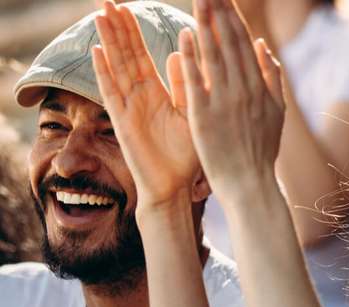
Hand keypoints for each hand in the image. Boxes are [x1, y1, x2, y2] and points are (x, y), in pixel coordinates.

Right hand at [92, 1, 199, 212]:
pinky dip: (104, 72)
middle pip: (125, 56)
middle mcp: (139, 97)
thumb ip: (184, 84)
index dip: (133, 33)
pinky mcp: (122, 122)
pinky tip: (97, 51)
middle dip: (117, 29)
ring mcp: (128, 108)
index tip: (127, 7)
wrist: (175, 187)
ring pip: (116, 68)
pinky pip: (111, 93)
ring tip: (101, 15)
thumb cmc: (187, 155)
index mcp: (156, 93)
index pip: (141, 56)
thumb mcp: (191, 114)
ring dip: (109, 42)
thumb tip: (179, 52)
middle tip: (108, 0)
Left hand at [178, 0, 284, 202]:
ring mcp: (224, 103)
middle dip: (219, 11)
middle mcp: (244, 90)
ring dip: (205, 25)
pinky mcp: (205, 117)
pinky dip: (192, 57)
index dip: (232, 16)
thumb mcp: (276, 113)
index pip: (244, 43)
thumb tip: (262, 45)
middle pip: (229, 42)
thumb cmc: (261, 151)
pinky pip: (197, 81)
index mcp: (260, 87)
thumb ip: (272, 78)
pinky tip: (185, 35)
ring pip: (214, 55)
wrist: (250, 184)